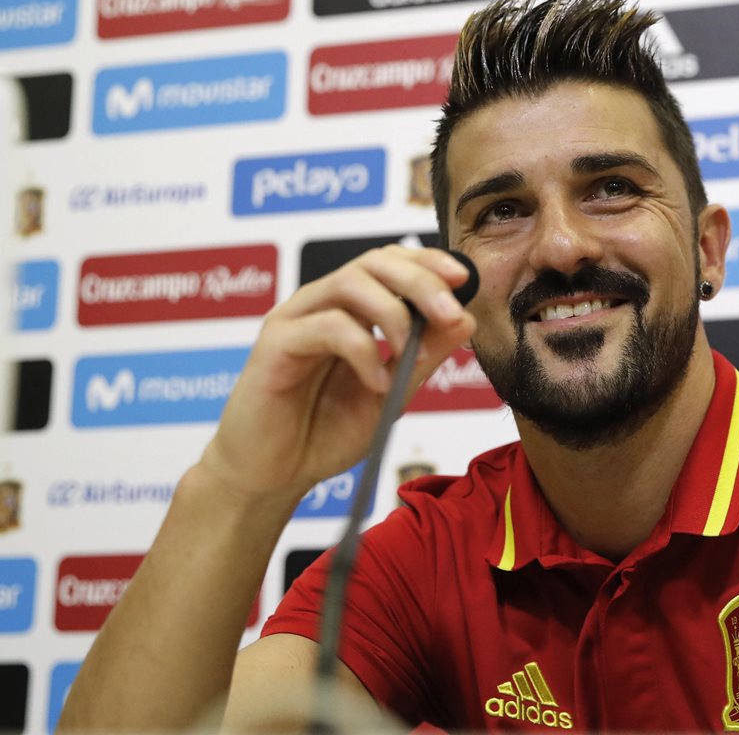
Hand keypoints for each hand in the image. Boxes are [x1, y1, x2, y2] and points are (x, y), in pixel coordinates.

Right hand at [199, 245, 476, 503]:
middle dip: (420, 281)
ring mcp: (295, 319)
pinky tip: (377, 385)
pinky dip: (362, 351)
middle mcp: (321, 304)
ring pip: (349, 283)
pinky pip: (327, 327)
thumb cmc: (324, 433)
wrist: (273, 476)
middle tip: (450, 313)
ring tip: (411, 351)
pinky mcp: (275, 343)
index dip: (427, 263)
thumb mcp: (392, 393)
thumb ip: (424, 356)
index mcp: (349, 309)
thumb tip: (466, 318)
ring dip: (393, 312)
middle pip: (373, 263)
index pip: (390, 263)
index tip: (463, 278)